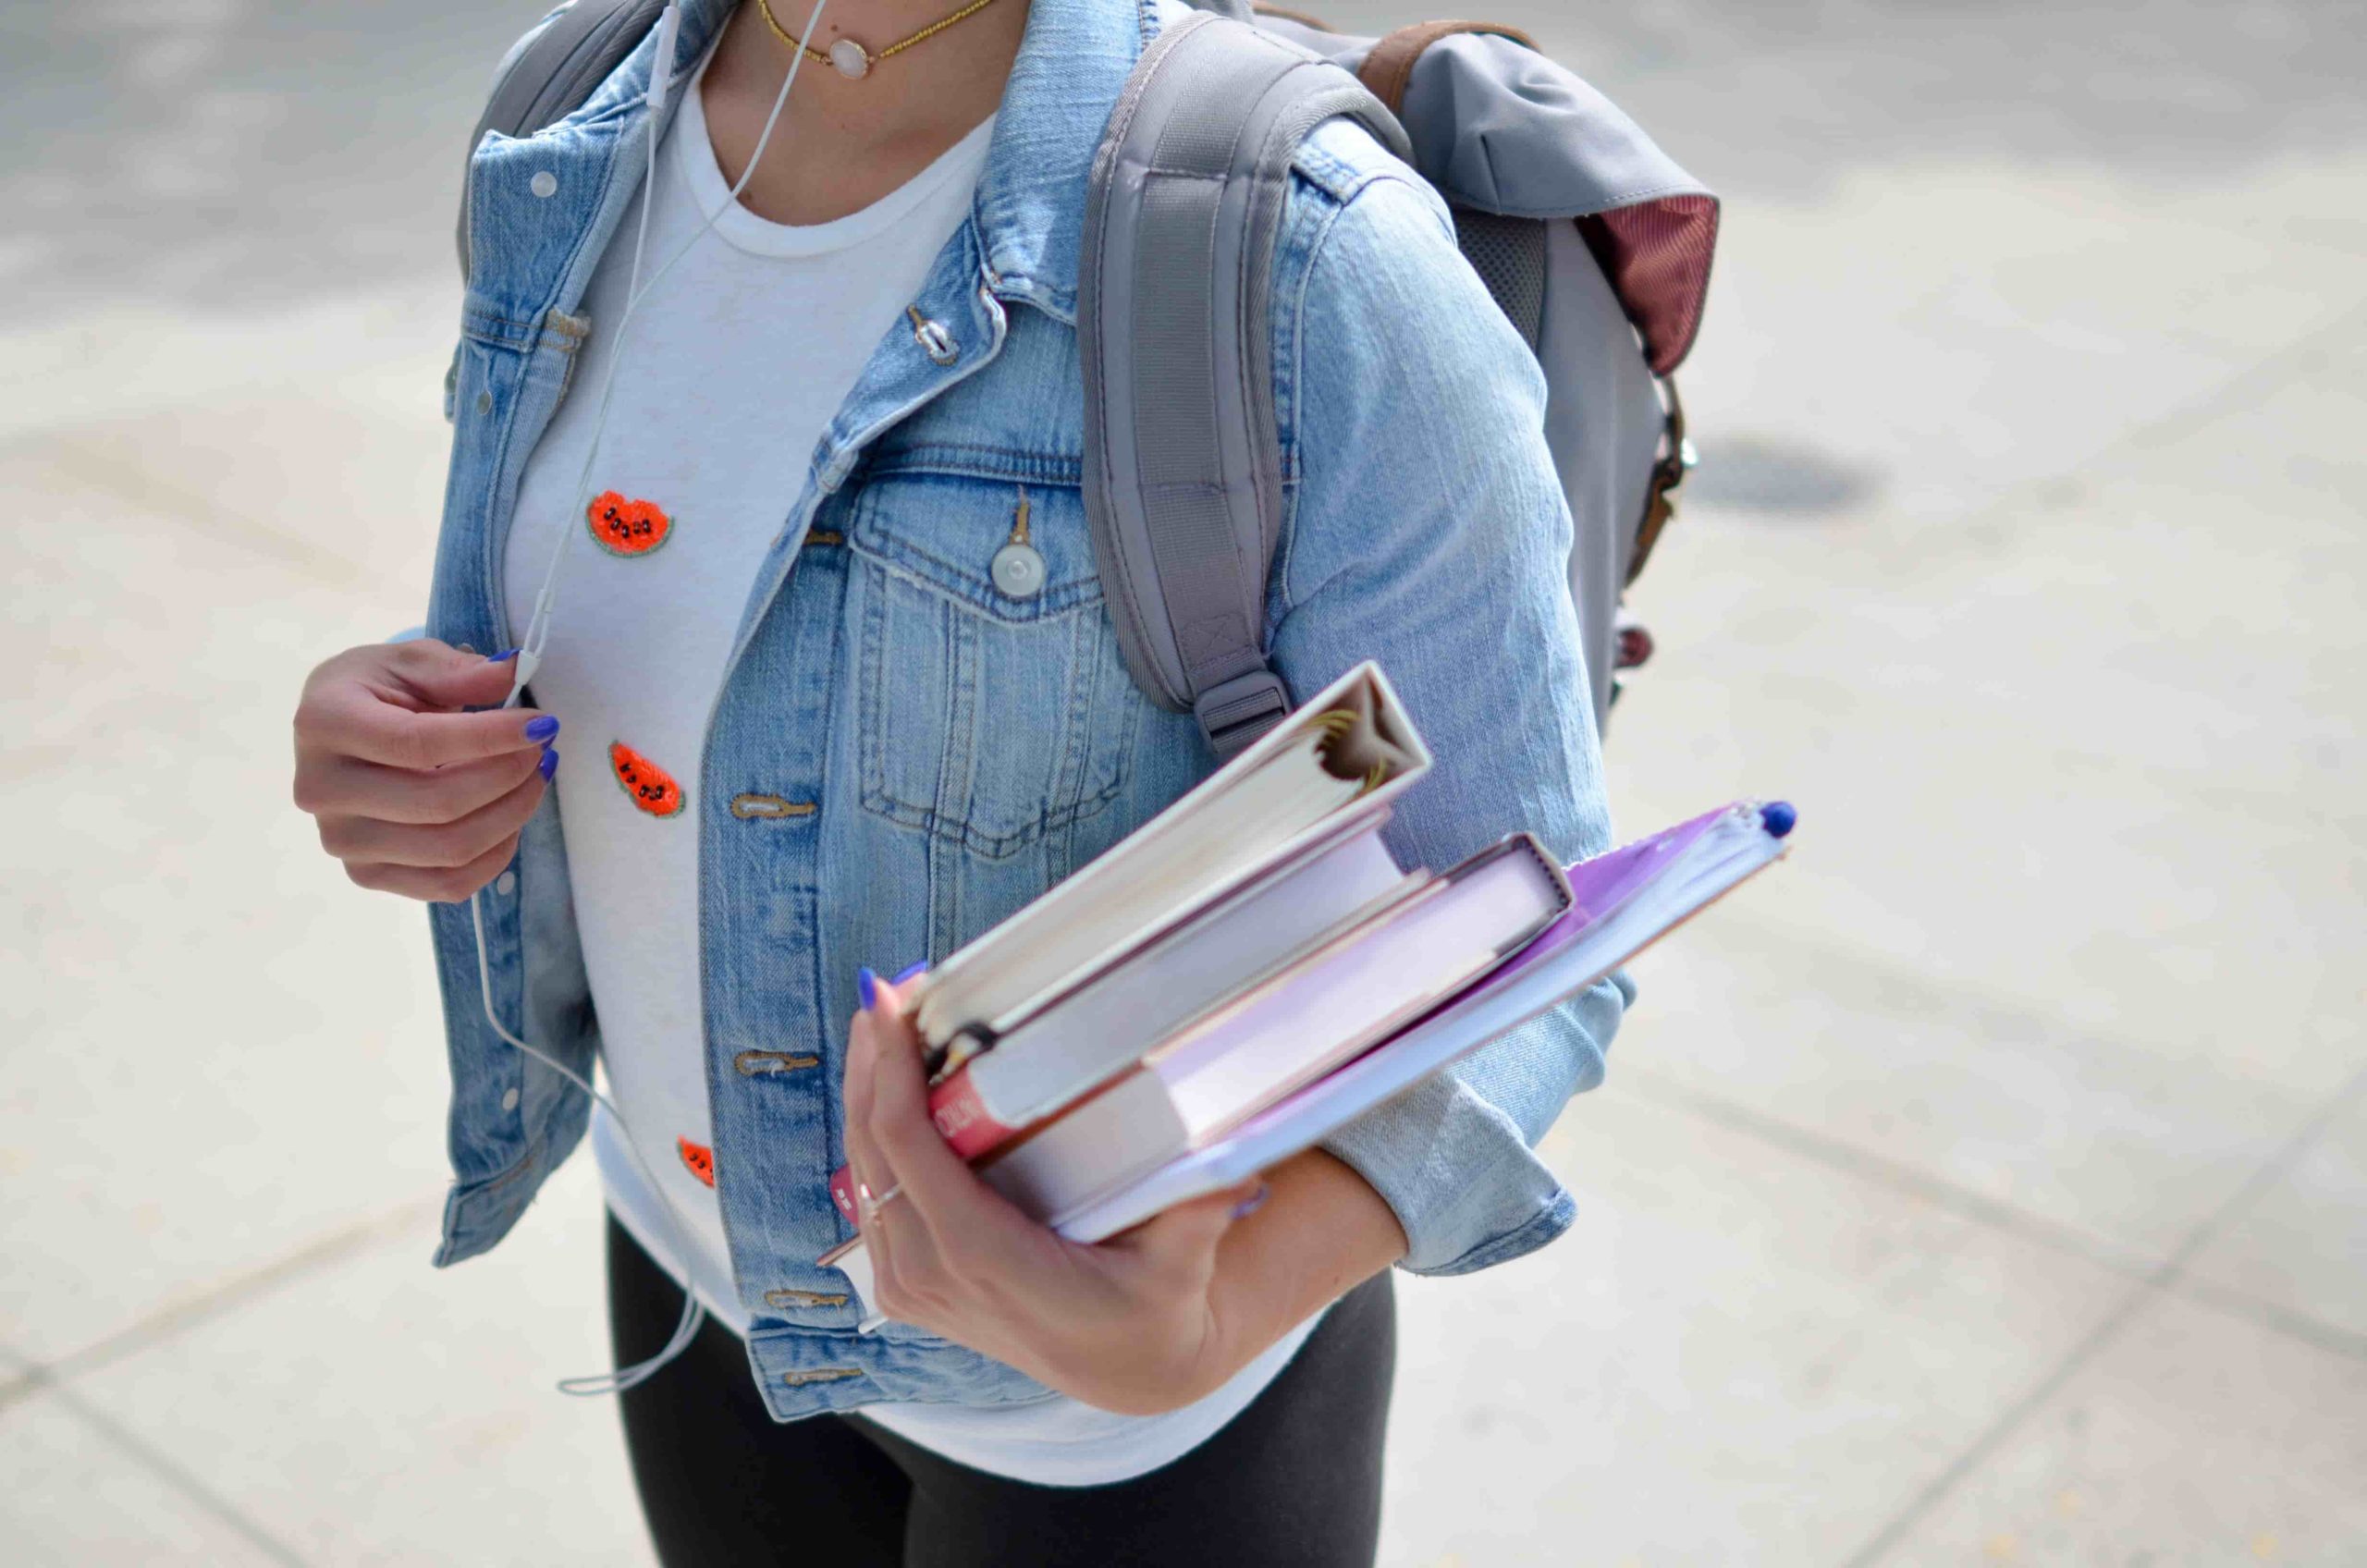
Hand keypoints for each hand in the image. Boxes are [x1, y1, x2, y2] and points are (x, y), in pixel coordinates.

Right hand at [292, 640, 558, 902]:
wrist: (339, 733)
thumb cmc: (377, 690)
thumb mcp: (411, 662)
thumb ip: (459, 671)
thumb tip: (512, 673)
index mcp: (324, 723)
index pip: (418, 743)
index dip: (490, 737)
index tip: (542, 724)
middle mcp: (321, 789)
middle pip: (438, 804)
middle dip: (509, 776)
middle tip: (543, 750)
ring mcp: (342, 840)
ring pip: (449, 850)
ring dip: (511, 814)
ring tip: (534, 779)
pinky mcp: (366, 874)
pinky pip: (448, 885)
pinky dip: (495, 855)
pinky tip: (510, 818)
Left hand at [842, 975, 1267, 1415]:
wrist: (1127, 1370)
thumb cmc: (1153, 1309)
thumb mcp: (1181, 1266)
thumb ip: (1199, 1214)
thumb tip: (1235, 1166)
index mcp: (983, 1259)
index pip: (908, 1152)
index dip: (890, 1074)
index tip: (890, 1006)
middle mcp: (932, 1276)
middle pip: (872, 1150)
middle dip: (871, 1064)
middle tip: (883, 991)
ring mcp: (912, 1287)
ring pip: (861, 1172)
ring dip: (865, 1094)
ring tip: (881, 1022)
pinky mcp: (908, 1286)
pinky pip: (872, 1198)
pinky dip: (872, 1136)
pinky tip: (885, 1086)